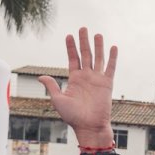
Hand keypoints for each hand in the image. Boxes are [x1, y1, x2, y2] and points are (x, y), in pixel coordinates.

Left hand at [39, 28, 117, 146]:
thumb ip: (52, 86)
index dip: (71, 47)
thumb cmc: (73, 117)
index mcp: (74, 79)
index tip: (69, 35)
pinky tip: (113, 47)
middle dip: (83, 41)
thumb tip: (41, 77)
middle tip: (83, 28)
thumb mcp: (58, 100)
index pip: (73, 59)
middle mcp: (86, 77)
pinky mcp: (107, 84)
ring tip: (97, 34)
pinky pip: (110, 68)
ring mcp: (97, 79)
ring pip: (98, 58)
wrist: (89, 126)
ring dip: (98, 46)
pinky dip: (112, 58)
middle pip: (85, 54)